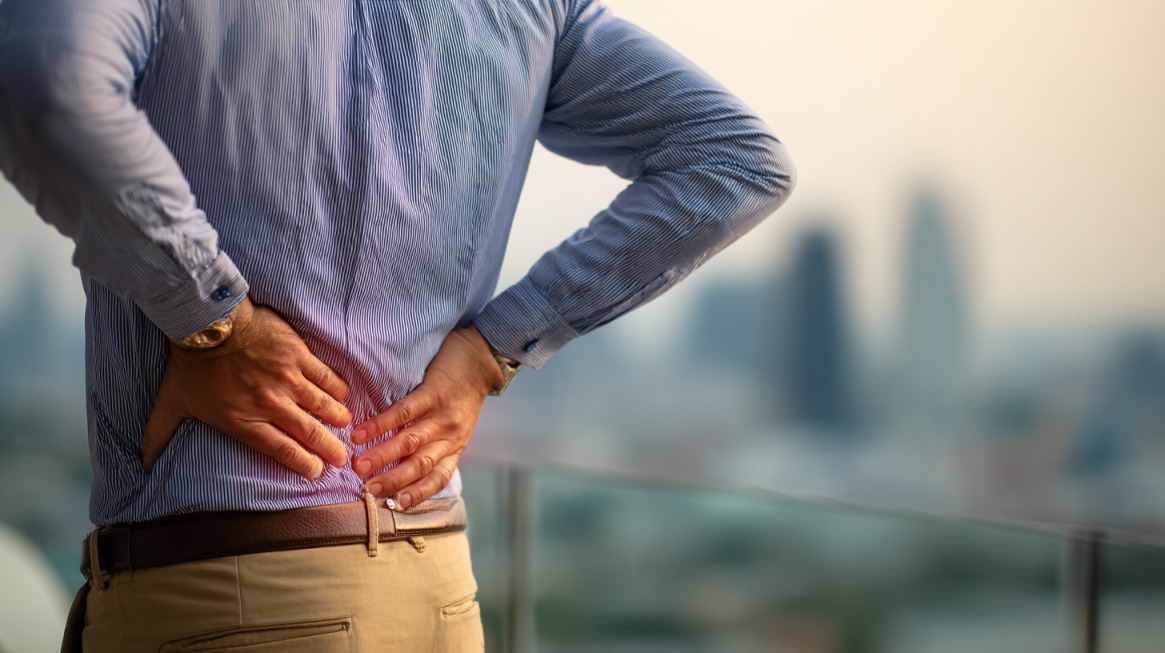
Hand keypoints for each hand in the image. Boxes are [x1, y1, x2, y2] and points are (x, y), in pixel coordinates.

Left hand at [143, 297, 352, 478]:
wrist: (208, 323)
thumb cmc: (190, 365)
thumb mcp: (171, 404)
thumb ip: (158, 436)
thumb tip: (142, 464)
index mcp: (245, 422)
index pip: (282, 451)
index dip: (303, 464)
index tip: (316, 472)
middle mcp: (271, 405)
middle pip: (310, 433)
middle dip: (330, 449)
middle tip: (342, 457)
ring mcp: (288, 380)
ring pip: (324, 406)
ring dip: (338, 419)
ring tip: (346, 425)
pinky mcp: (299, 356)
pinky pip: (327, 378)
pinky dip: (338, 389)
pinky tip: (343, 396)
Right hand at [351, 325, 502, 508]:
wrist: (480, 359)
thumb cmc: (462, 396)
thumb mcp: (455, 428)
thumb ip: (433, 446)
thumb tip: (399, 468)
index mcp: (454, 448)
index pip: (437, 479)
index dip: (416, 494)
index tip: (393, 505)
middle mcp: (450, 436)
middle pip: (420, 466)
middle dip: (392, 481)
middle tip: (367, 490)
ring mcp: (442, 415)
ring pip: (410, 442)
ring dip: (382, 456)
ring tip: (359, 466)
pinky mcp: (433, 393)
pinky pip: (404, 413)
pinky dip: (380, 424)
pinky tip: (361, 432)